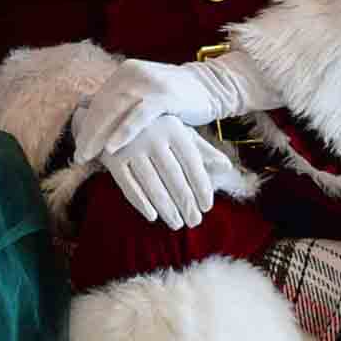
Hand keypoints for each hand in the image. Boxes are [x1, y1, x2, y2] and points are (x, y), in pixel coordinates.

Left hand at [74, 51, 282, 160]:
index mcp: (125, 72)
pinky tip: (111, 148)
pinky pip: (138, 116)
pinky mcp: (163, 94)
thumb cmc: (174, 99)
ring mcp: (148, 82)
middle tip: (79, 156)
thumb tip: (92, 121)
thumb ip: (122, 106)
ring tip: (88, 155)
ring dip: (99, 135)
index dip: (87, 124)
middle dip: (89, 132)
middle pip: (103, 105)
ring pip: (115, 110)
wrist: (210, 87)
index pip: (100, 101)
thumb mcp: (144, 98)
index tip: (78, 146)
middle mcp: (133, 73)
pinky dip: (123, 132)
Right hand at [101, 115, 232, 231]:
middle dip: (185, 202)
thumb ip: (202, 150)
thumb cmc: (156, 129)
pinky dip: (141, 203)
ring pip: (152, 185)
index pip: (192, 163)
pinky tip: (152, 216)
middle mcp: (152, 136)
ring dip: (166, 208)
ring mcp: (130, 148)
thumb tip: (227, 167)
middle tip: (194, 222)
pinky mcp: (112, 159)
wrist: (113, 117)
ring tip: (176, 224)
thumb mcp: (179, 133)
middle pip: (173, 177)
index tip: (207, 207)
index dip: (201, 186)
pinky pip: (128, 186)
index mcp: (173, 129)